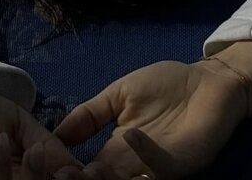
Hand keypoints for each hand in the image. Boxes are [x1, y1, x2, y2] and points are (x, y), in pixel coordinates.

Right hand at [49, 60, 247, 179]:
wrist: (208, 81)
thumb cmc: (165, 85)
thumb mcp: (118, 94)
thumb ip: (89, 113)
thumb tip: (53, 132)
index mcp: (114, 153)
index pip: (84, 172)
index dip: (65, 172)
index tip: (43, 165)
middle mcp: (132, 167)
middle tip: (59, 175)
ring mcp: (157, 168)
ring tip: (84, 171)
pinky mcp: (182, 163)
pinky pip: (161, 170)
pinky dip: (144, 156)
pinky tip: (129, 135)